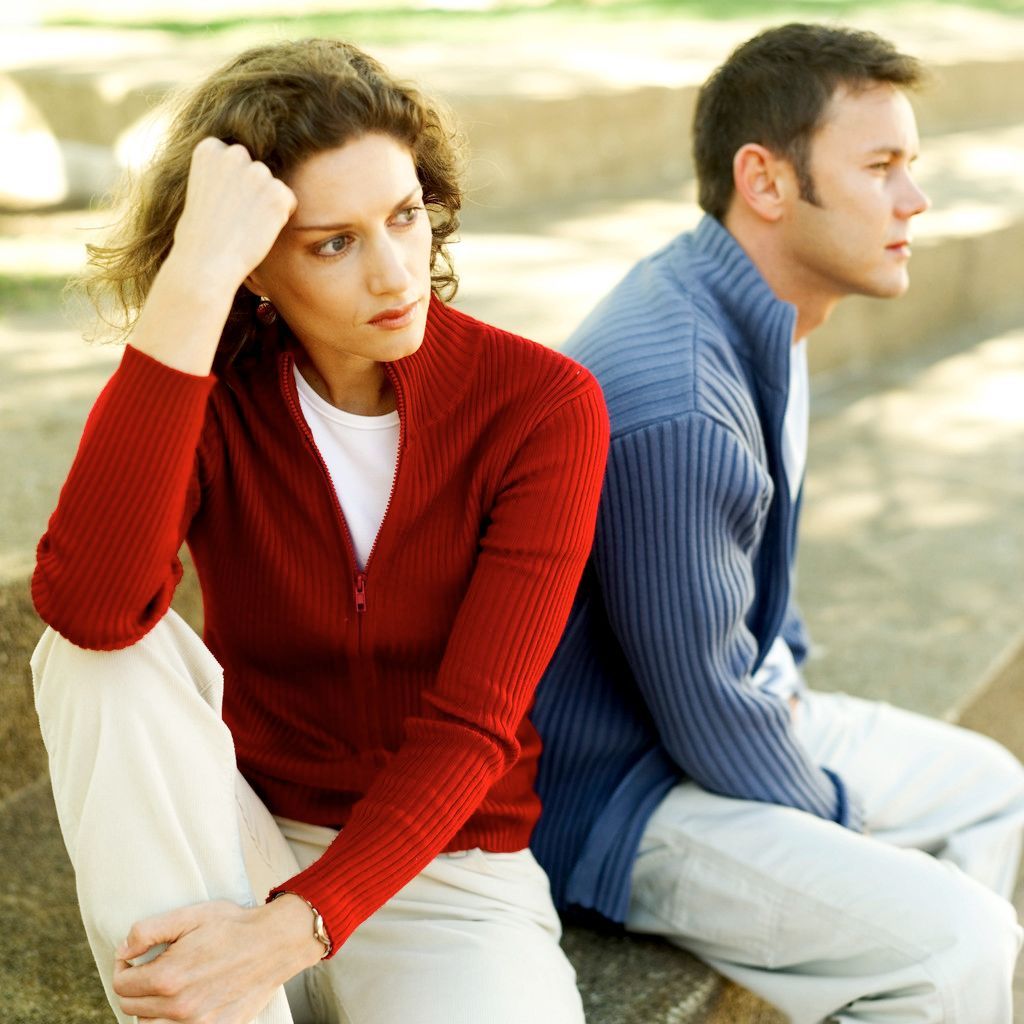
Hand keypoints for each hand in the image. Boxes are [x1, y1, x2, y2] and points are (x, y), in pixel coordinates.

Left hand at [112, 896, 322, 1022]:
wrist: (275, 942)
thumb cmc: (234, 926)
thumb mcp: (190, 916)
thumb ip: (148, 931)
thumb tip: (123, 951)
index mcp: (168, 977)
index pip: (122, 985)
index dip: (123, 967)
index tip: (134, 957)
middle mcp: (179, 1007)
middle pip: (132, 1009)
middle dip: (134, 987)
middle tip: (149, 969)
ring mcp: (198, 1023)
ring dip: (150, 1009)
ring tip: (165, 987)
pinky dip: (173, 1022)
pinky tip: (183, 1003)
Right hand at [170, 137, 297, 296]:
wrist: (205, 262)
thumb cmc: (199, 235)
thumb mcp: (200, 189)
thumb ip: (219, 173)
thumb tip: (243, 173)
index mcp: (209, 148)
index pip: (235, 158)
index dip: (231, 184)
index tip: (220, 204)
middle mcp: (234, 153)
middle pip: (256, 168)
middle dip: (251, 189)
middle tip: (235, 217)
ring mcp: (257, 172)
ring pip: (273, 185)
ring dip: (266, 203)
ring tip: (244, 225)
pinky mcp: (277, 194)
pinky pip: (289, 200)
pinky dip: (280, 217)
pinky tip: (259, 230)